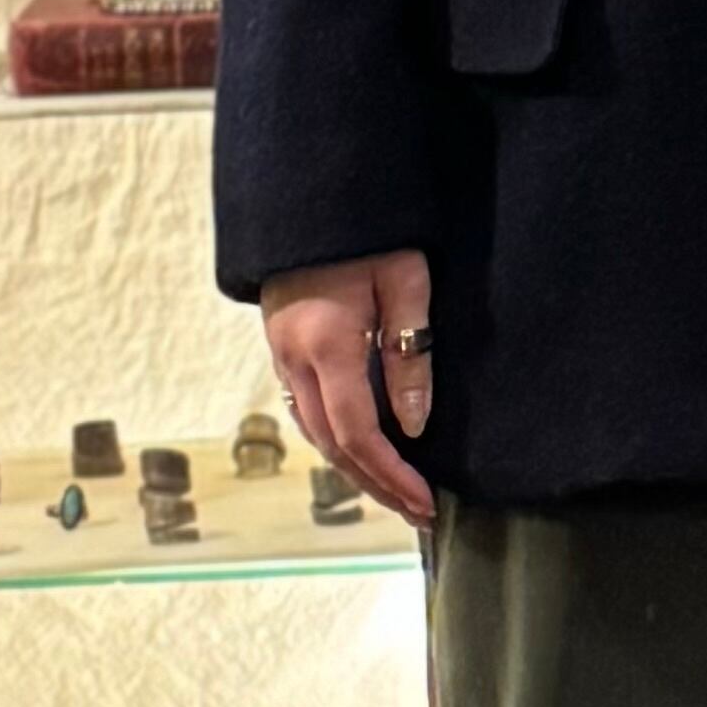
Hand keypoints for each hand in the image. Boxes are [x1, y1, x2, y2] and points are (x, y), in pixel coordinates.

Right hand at [262, 249, 435, 524]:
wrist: (311, 192)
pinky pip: (306, 411)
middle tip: (418, 513)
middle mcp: (294, 358)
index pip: (357, 433)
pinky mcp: (282, 349)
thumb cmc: (370, 230)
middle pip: (331, 446)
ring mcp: (281, 355)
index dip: (391, 474)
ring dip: (355, 470)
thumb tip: (413, 424)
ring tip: (397, 495)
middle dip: (376, 486)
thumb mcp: (405, 281)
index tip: (425, 500)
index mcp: (325, 344)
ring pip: (314, 433)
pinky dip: (337, 442)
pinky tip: (364, 454)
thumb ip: (409, 354)